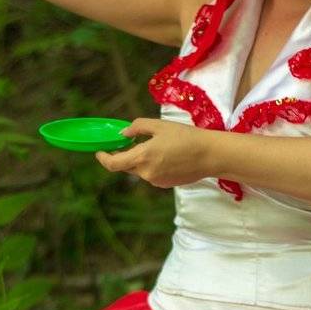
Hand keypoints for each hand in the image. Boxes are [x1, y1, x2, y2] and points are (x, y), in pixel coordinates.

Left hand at [95, 119, 211, 188]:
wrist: (210, 155)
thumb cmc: (186, 137)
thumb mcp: (159, 125)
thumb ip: (137, 127)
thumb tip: (123, 134)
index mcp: (142, 157)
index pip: (113, 164)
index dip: (104, 158)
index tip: (100, 152)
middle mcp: (146, 173)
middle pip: (126, 166)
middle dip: (125, 155)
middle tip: (129, 142)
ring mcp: (156, 181)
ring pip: (140, 170)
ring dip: (141, 160)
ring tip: (157, 146)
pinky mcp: (165, 184)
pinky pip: (152, 174)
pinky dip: (153, 165)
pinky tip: (167, 156)